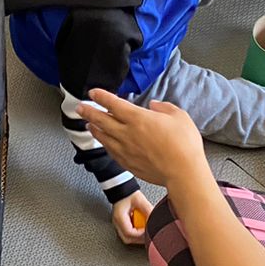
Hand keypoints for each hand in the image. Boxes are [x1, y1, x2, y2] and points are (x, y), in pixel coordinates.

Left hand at [78, 90, 205, 187]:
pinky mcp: (128, 163)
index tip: (93, 92)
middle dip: (89, 112)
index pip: (113, 104)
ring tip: (88, 124)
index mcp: (138, 118)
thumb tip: (154, 106)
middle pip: (101, 120)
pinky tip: (104, 143)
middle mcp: (127, 133)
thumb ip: (164, 108)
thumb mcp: (179, 116)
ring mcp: (126, 150)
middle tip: (80, 107)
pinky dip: (104, 144)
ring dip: (94, 129)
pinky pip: (111, 151)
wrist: (182, 172)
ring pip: (103, 137)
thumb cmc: (184, 145)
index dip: (101, 97)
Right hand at [111, 190, 154, 246]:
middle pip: (127, 238)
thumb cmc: (128, 193)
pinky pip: (128, 233)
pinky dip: (136, 233)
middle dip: (139, 239)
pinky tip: (141, 227)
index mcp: (120, 217)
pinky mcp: (121, 223)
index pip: (129, 232)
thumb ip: (148, 210)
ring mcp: (118, 224)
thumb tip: (156, 219)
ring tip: (146, 231)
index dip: (141, 234)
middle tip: (149, 235)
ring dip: (138, 237)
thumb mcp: (140, 200)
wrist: (121, 188)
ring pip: (127, 238)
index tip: (148, 230)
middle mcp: (117, 222)